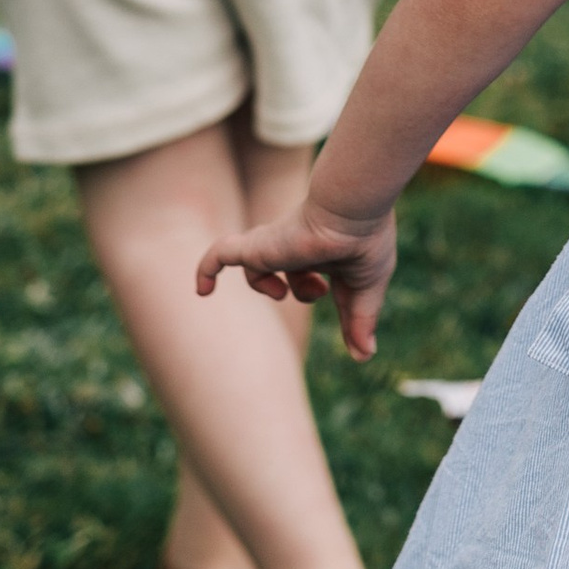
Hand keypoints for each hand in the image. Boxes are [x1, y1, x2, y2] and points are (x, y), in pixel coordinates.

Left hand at [197, 196, 399, 361]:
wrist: (350, 213)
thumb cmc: (364, 243)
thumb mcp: (366, 288)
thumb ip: (360, 322)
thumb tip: (365, 356)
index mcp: (323, 247)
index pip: (314, 274)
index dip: (323, 295)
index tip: (345, 328)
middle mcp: (296, 243)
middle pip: (288, 268)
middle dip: (303, 288)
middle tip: (319, 290)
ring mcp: (272, 244)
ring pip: (256, 265)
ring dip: (266, 285)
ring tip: (282, 292)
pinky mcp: (253, 246)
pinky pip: (219, 255)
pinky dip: (207, 270)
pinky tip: (201, 292)